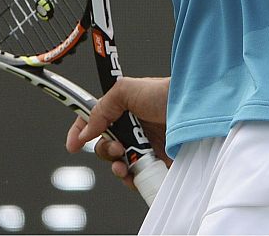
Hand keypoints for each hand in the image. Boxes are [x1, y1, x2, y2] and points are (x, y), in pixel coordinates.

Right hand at [65, 76, 170, 192]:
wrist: (195, 111)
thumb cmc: (167, 94)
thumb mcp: (127, 90)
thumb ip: (102, 108)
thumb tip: (86, 133)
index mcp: (123, 110)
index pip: (95, 121)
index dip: (81, 132)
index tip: (72, 145)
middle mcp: (133, 129)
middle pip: (105, 146)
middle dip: (105, 150)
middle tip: (117, 147)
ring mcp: (144, 147)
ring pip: (118, 164)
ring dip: (116, 166)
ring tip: (125, 162)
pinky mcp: (155, 164)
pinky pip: (135, 178)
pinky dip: (130, 179)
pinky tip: (133, 174)